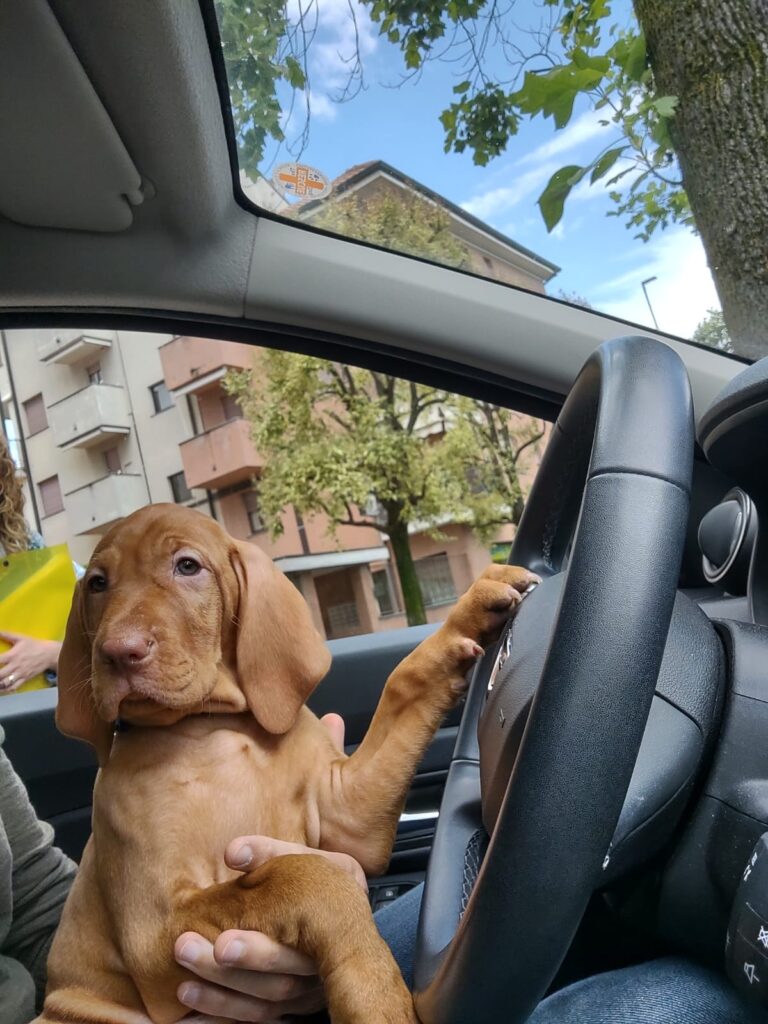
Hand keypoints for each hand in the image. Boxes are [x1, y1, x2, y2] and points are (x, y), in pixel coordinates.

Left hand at [0, 632, 59, 690]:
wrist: (49, 654)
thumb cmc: (34, 645)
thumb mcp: (21, 638)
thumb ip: (7, 634)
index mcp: (12, 655)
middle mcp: (15, 666)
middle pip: (0, 675)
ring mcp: (20, 674)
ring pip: (5, 683)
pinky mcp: (24, 679)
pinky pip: (13, 687)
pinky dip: (5, 690)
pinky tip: (1, 689)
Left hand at [176, 715, 363, 1022]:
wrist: (332, 932)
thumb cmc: (319, 869)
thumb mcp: (323, 817)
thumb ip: (324, 778)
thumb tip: (327, 721)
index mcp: (342, 887)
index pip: (314, 874)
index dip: (274, 859)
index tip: (232, 852)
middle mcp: (332, 934)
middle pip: (296, 949)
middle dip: (248, 946)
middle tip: (200, 936)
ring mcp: (314, 973)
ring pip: (275, 988)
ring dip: (226, 979)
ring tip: (185, 956)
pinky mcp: (291, 1003)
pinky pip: (259, 1014)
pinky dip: (223, 1006)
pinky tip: (189, 990)